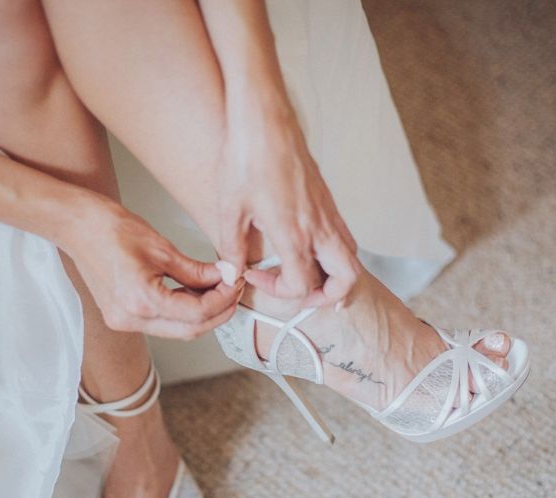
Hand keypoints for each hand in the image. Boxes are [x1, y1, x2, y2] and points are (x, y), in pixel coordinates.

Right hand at [63, 194, 241, 338]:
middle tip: (233, 288)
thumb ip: (196, 270)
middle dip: (218, 311)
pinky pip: (162, 323)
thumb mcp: (161, 247)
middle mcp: (131, 319)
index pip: (197, 313)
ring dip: (202, 313)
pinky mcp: (122, 318)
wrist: (76, 226)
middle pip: (190, 330)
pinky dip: (183, 311)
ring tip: (218, 288)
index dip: (223, 299)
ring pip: (178, 330)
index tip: (236, 281)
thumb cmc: (111, 228)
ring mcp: (124, 322)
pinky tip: (195, 292)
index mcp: (140, 300)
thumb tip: (225, 276)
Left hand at [216, 99, 361, 306]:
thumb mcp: (230, 209)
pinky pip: (343, 235)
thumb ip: (232, 248)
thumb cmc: (246, 158)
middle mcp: (319, 226)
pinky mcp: (327, 199)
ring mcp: (328, 212)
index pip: (302, 285)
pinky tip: (307, 247)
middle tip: (302, 294)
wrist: (264, 117)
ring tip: (307, 275)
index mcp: (294, 233)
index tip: (254, 275)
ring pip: (351, 256)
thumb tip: (231, 274)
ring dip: (335, 274)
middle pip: (347, 278)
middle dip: (329, 296)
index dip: (277, 292)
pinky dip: (334, 252)